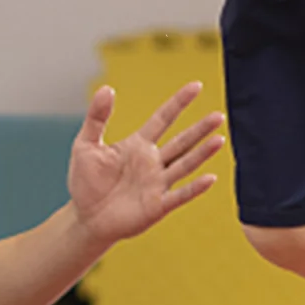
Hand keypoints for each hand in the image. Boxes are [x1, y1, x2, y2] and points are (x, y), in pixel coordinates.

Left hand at [67, 82, 224, 249]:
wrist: (85, 218)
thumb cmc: (85, 182)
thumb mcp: (85, 144)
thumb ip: (97, 118)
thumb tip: (106, 88)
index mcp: (138, 145)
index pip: (163, 118)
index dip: (179, 102)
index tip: (196, 86)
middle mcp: (153, 162)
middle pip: (182, 141)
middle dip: (200, 128)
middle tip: (219, 115)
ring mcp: (157, 184)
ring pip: (185, 164)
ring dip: (202, 153)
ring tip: (219, 139)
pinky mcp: (158, 205)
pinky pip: (180, 194)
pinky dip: (195, 188)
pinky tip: (210, 178)